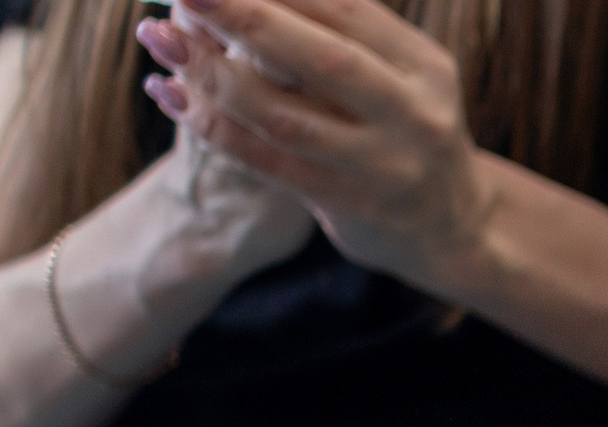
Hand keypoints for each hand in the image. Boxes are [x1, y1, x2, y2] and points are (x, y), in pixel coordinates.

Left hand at [137, 0, 491, 288]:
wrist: (450, 223)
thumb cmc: (401, 126)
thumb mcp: (397, 71)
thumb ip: (340, 27)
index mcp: (424, 65)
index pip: (346, 8)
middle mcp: (413, 114)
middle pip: (322, 58)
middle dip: (244, 16)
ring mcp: (383, 165)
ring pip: (284, 115)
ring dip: (211, 72)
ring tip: (157, 35)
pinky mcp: (349, 204)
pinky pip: (267, 160)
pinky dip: (212, 124)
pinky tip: (171, 92)